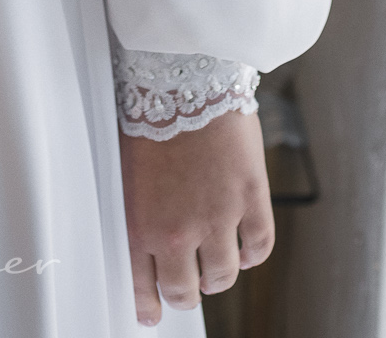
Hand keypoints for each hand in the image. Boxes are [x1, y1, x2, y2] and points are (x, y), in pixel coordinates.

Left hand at [119, 110, 273, 323]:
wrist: (183, 74)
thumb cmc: (147, 113)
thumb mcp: (126, 169)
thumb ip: (135, 210)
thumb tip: (140, 243)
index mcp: (140, 222)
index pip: (143, 286)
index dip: (149, 305)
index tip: (151, 312)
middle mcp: (178, 230)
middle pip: (186, 290)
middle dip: (185, 291)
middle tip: (186, 282)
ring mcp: (218, 217)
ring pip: (223, 275)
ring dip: (217, 274)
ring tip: (213, 262)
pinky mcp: (250, 197)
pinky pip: (259, 246)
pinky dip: (253, 253)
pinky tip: (245, 247)